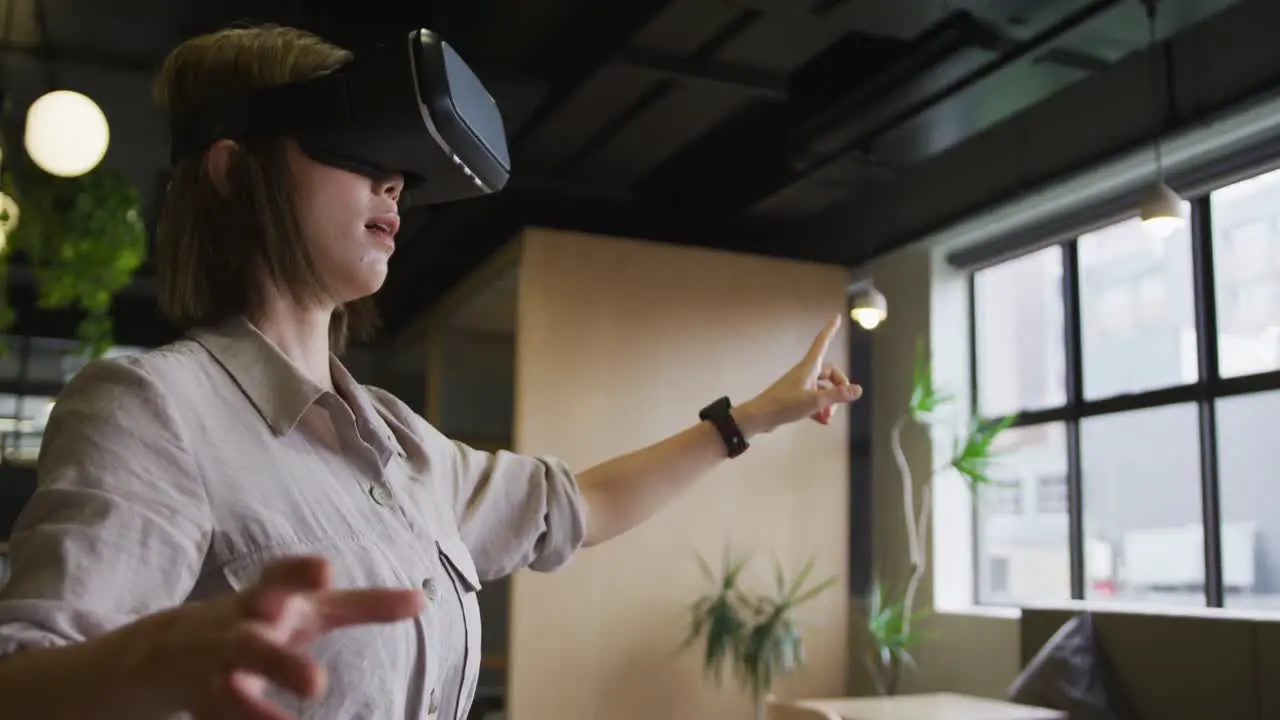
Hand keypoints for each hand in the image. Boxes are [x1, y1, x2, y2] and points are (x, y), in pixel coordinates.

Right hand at [126, 556, 422, 719]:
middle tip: (317, 684)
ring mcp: (215, 672)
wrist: (171, 648)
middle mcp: (237, 633)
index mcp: (265, 599)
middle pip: (251, 644)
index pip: (277, 579)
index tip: (325, 572)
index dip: (298, 574)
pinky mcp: (205, 705)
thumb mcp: (312, 608)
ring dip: (255, 711)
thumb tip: (423, 599)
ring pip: (229, 692)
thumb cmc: (265, 618)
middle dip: (278, 663)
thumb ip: (365, 604)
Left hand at [736, 313, 861, 435]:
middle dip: (839, 388)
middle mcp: (805, 373)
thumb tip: (857, 390)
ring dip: (829, 403)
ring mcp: (800, 385)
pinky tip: (822, 421)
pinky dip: (820, 409)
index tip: (836, 317)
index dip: (830, 329)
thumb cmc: (784, 405)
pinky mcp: (795, 397)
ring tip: (828, 418)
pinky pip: (814, 399)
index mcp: (808, 367)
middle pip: (830, 373)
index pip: (822, 342)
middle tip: (841, 402)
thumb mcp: (815, 401)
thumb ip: (838, 395)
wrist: (760, 417)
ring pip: (823, 389)